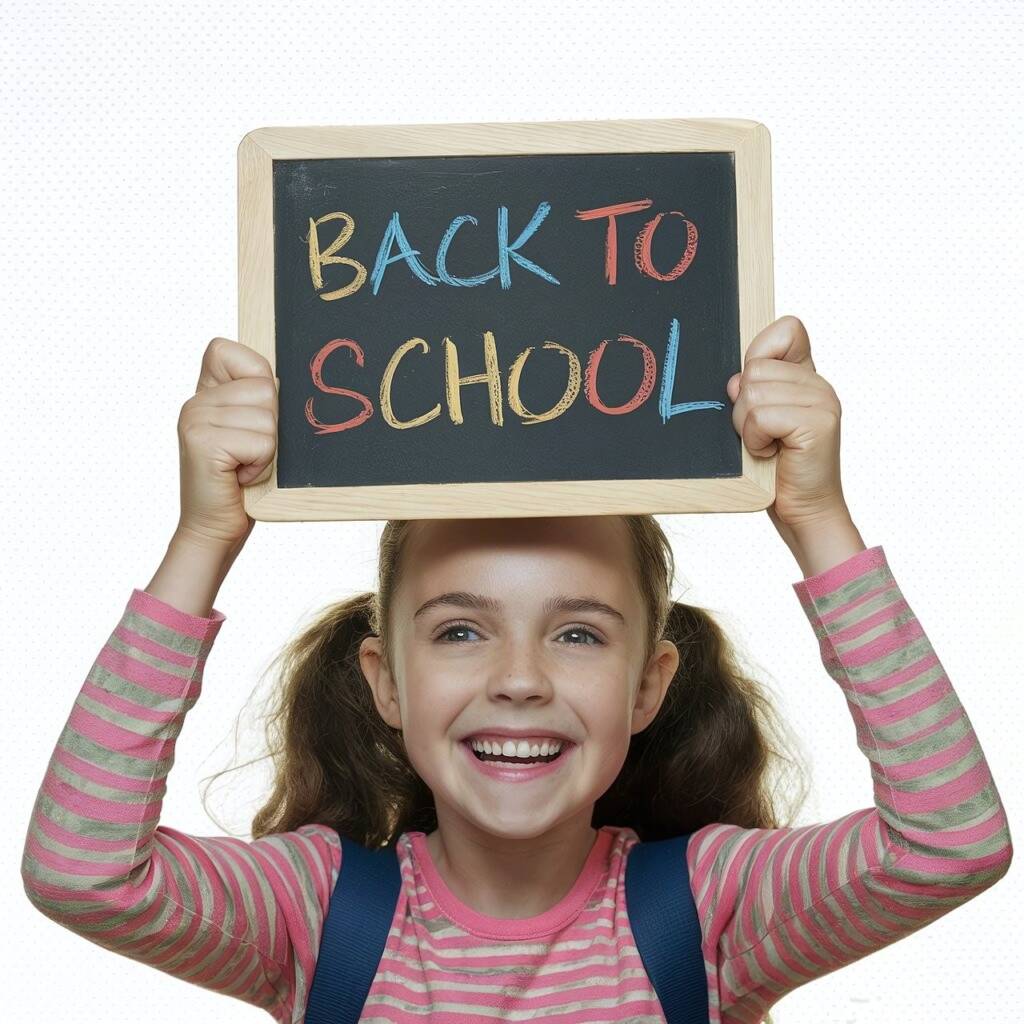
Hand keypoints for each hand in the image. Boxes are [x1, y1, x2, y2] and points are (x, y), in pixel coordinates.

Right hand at [175, 337, 277, 550]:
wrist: (215, 527)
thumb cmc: (242, 481)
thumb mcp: (252, 430)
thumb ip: (258, 398)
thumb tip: (292, 375)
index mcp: (205, 391)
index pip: (228, 349)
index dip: (255, 378)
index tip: (249, 417)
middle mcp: (195, 401)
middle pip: (265, 388)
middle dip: (270, 426)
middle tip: (248, 451)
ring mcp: (195, 419)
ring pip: (267, 418)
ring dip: (267, 450)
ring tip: (244, 465)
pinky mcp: (203, 442)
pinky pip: (262, 442)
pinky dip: (261, 465)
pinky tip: (240, 476)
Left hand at [726, 315, 849, 536]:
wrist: (802, 509)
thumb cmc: (773, 467)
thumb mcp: (757, 419)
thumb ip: (751, 388)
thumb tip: (734, 380)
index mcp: (807, 375)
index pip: (787, 329)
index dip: (760, 355)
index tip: (758, 394)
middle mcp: (819, 383)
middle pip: (755, 367)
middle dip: (743, 405)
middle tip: (761, 433)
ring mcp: (822, 401)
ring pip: (753, 392)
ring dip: (746, 426)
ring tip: (766, 444)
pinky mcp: (817, 423)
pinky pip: (760, 416)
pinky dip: (754, 440)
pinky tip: (771, 453)